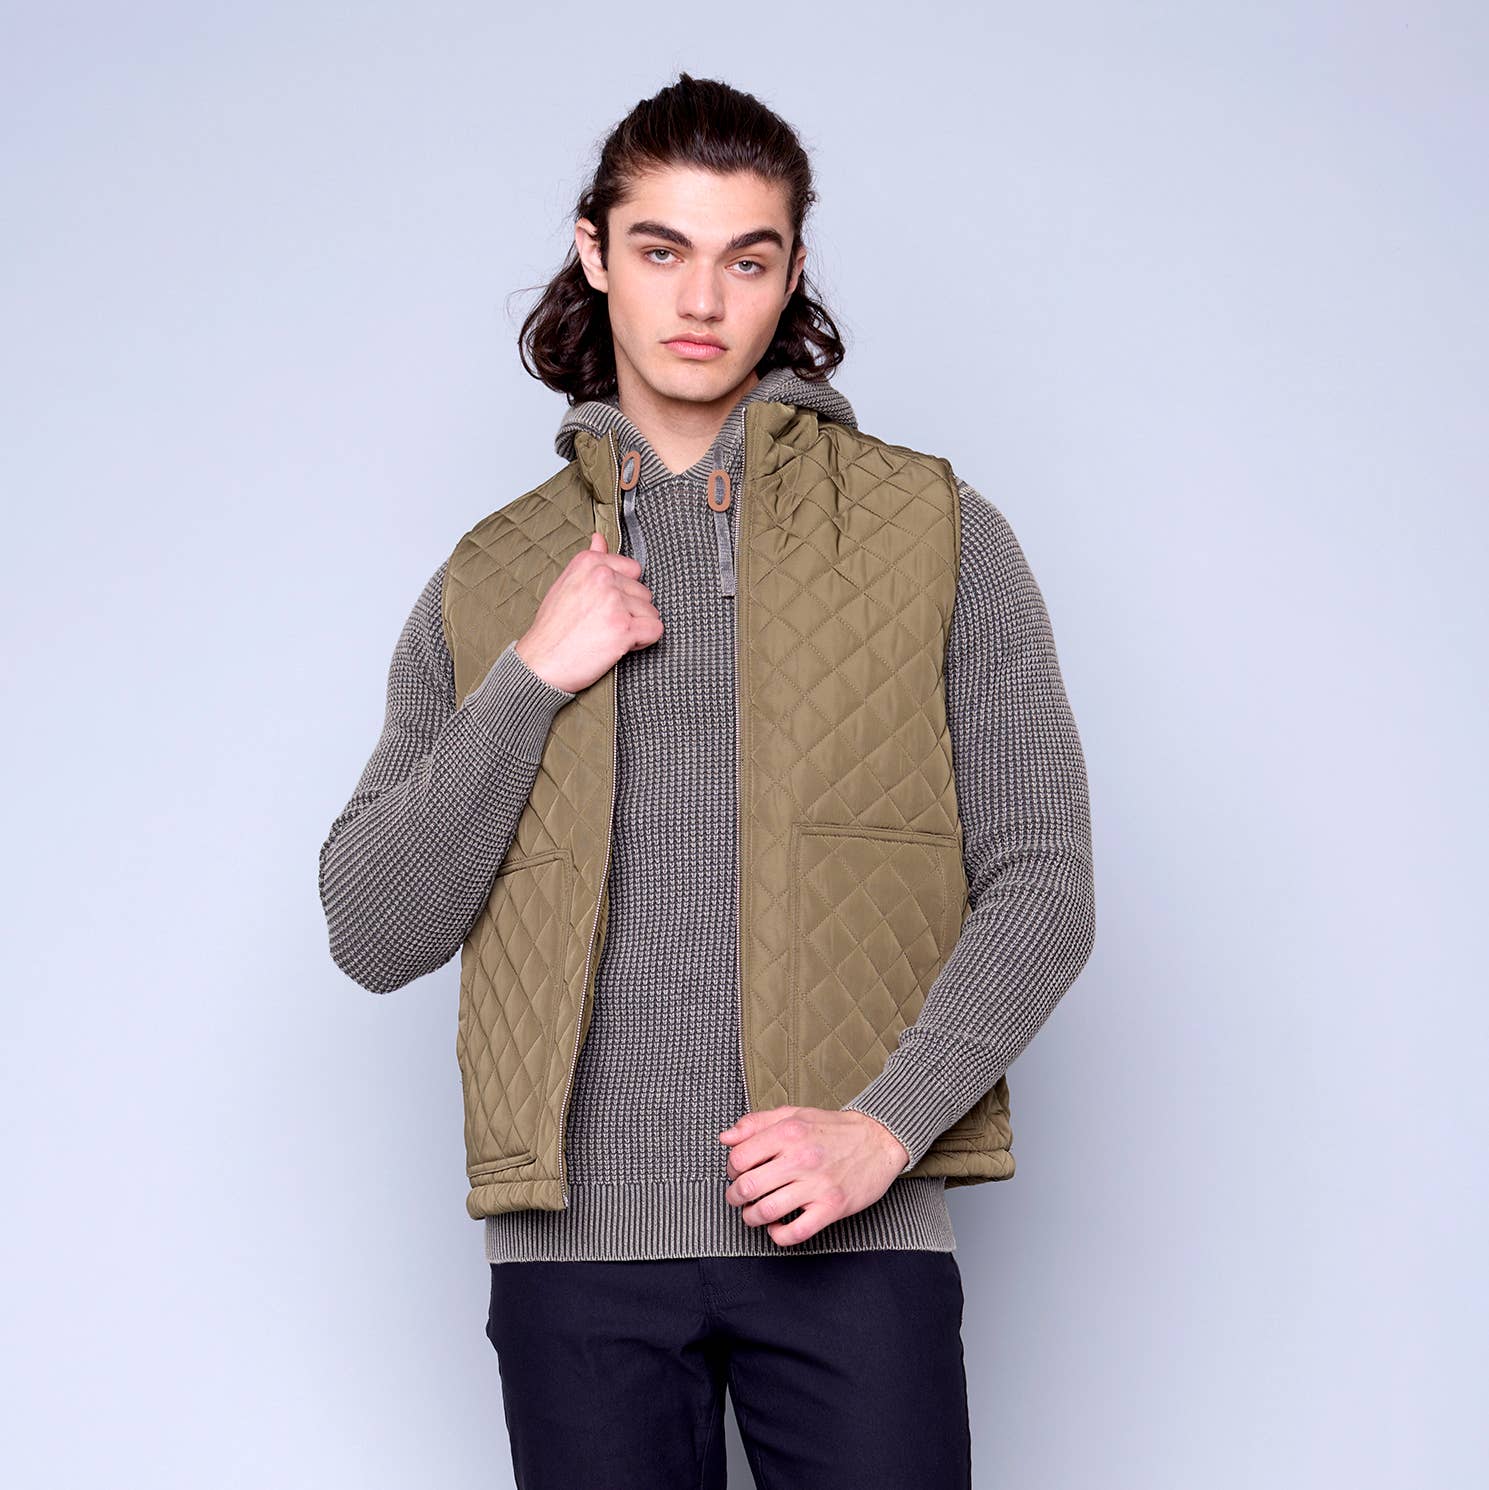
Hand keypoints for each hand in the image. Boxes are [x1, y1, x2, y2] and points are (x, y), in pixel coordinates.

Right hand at [514, 531, 662, 693]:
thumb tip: (600, 538)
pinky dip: (643, 641)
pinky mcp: (624, 628)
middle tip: (604, 625)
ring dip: (637, 627)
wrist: (540, 663)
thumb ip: (591, 560)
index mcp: (589, 563)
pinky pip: (655, 630)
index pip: (633, 569)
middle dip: (631, 611)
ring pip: (651, 612)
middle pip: (644, 592)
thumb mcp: (566, 584)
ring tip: (609, 635)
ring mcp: (614, 602)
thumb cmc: (553, 628)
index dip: (625, 591)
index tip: (607, 605)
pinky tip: (620, 645)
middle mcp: (603, 577)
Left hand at [718, 1105, 910, 1246]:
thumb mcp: (794, 1114)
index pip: (739, 1157)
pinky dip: (778, 1235)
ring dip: (751, 1217)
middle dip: (735, 1196)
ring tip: (754, 1213)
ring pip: (766, 1211)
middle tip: (739, 1196)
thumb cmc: (834, 1129)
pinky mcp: (832, 1207)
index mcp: (789, 1131)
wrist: (879, 1140)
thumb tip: (726, 1138)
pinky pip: (795, 1232)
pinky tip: (777, 1227)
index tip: (738, 1172)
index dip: (732, 1168)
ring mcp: (817, 1185)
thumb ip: (757, 1123)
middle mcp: (801, 1157)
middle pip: (748, 1186)